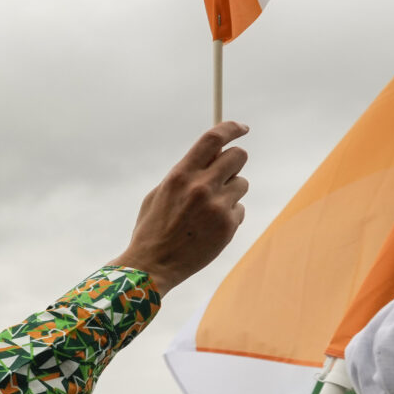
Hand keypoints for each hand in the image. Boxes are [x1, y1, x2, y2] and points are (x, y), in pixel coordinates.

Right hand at [109, 121, 248, 294]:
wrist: (153, 265)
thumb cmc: (152, 228)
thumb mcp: (159, 194)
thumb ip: (184, 174)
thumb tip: (210, 157)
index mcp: (180, 175)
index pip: (213, 139)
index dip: (231, 128)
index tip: (241, 128)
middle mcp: (201, 187)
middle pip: (237, 156)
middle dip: (233, 161)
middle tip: (224, 173)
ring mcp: (217, 207)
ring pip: (241, 184)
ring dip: (230, 191)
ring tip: (209, 209)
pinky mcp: (228, 226)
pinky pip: (239, 209)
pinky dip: (229, 215)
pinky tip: (209, 228)